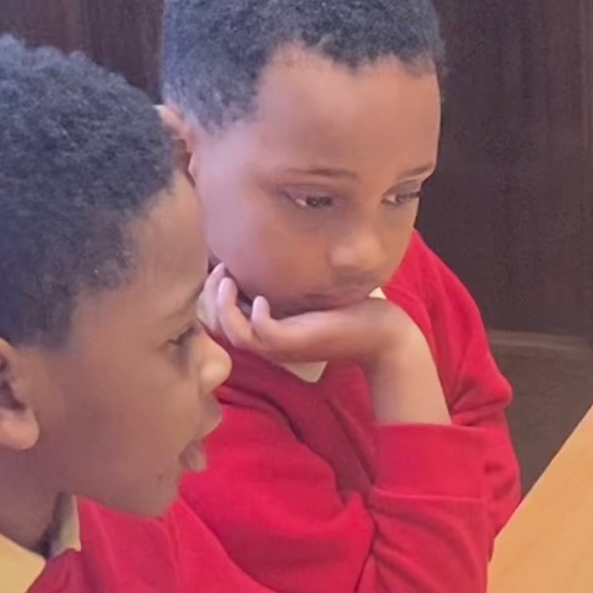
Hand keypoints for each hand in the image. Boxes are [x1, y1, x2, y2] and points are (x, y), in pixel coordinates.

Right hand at [203, 266, 445, 421]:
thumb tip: (275, 246)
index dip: (211, 295)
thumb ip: (289, 280)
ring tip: (227, 277)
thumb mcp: (311, 292)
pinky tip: (260, 298)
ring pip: (232, 333)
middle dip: (209, 296)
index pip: (223, 320)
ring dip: (222, 305)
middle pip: (218, 327)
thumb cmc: (351, 311)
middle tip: (219, 267)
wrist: (384, 335)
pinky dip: (253, 317)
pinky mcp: (297, 342)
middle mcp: (271, 342)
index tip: (219, 265)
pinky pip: (260, 334)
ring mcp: (282, 345)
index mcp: (270, 332)